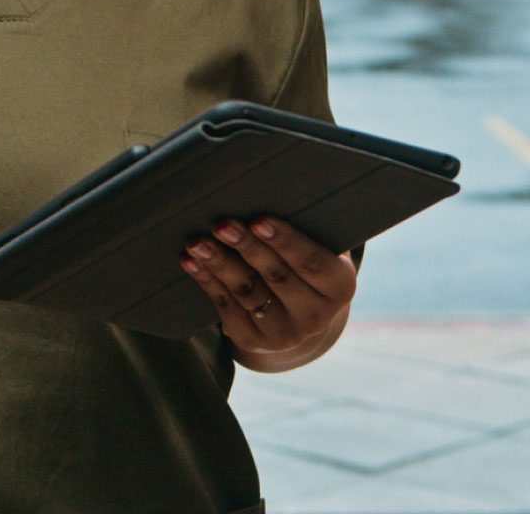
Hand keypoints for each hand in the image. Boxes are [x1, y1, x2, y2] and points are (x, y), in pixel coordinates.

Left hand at [180, 216, 356, 368]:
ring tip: (197, 241)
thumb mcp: (316, 243)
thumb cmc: (303, 257)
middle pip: (276, 276)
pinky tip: (190, 261)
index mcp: (339, 286)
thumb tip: (263, 190)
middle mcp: (316, 316)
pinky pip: (226, 307)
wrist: (297, 307)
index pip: (311, 262)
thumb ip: (302, 224)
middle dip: (246, 247)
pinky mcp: (253, 340)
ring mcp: (284, 333)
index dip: (285, 241)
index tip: (258, 220)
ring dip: (219, 263)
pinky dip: (206, 281)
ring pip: (247, 292)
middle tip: (221, 224)